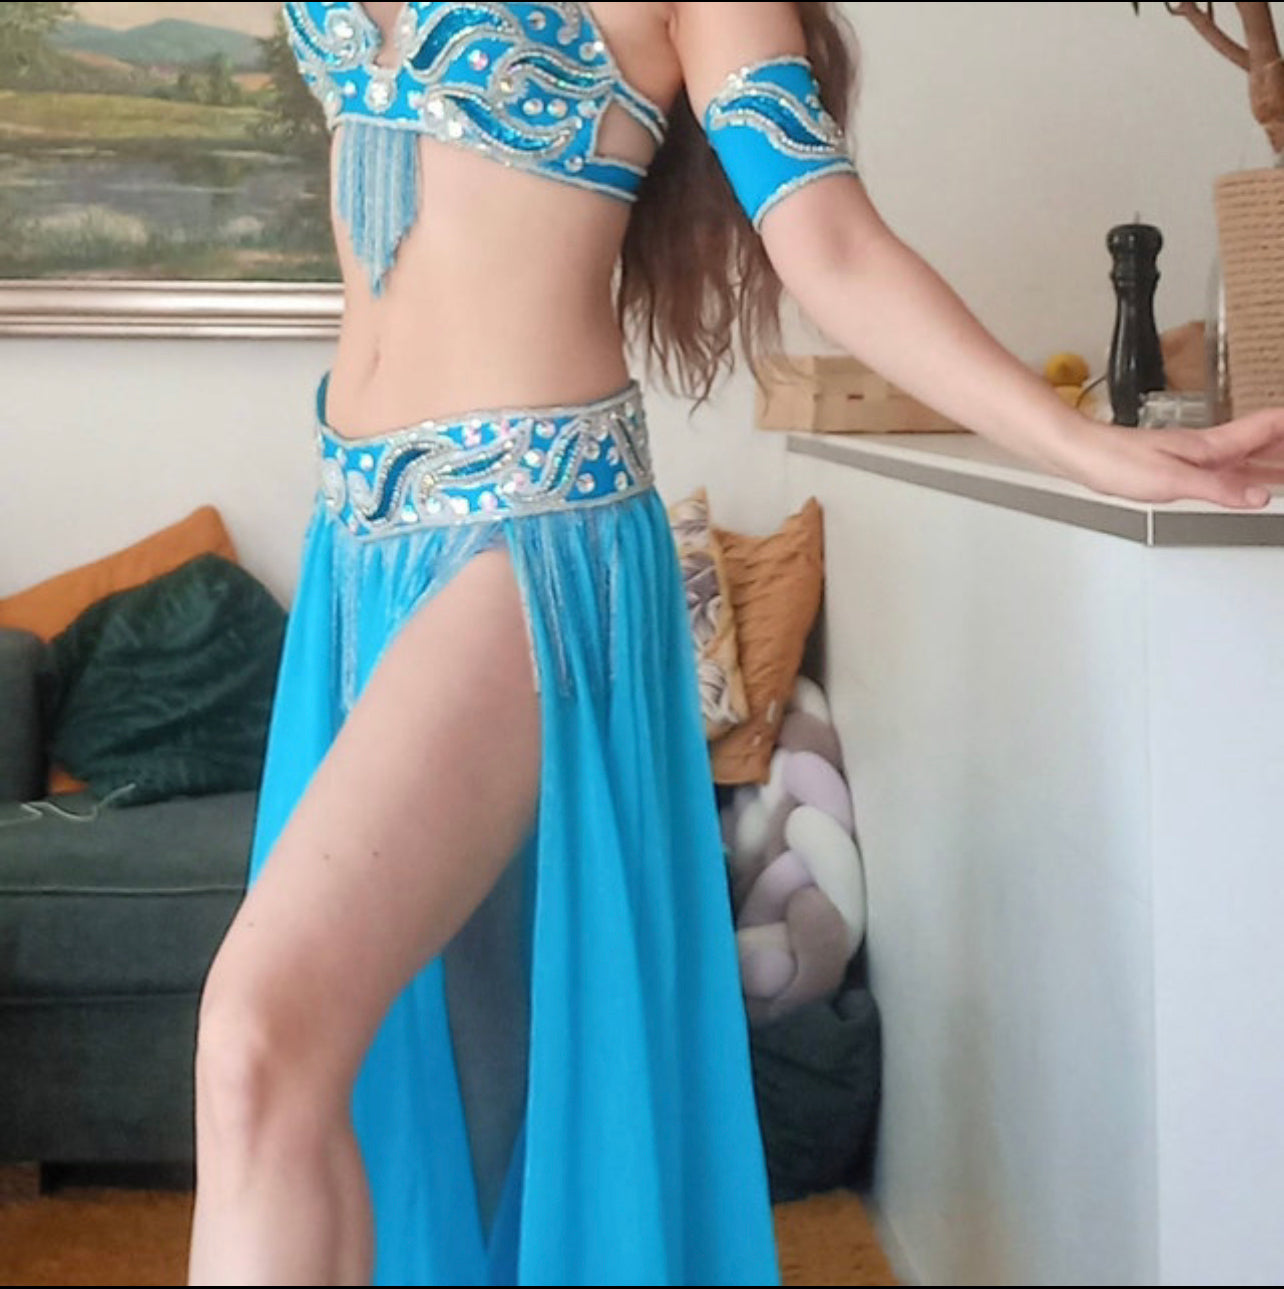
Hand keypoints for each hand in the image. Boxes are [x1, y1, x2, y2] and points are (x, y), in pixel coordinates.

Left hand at [1054, 408, 1283, 509]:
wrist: (1080, 456)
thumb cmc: (1116, 461)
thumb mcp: (1172, 481)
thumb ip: (1218, 488)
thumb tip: (1259, 497)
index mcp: (1212, 446)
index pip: (1270, 428)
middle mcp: (1207, 449)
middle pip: (1265, 444)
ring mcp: (1193, 459)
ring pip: (1247, 459)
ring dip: (1275, 464)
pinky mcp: (1177, 469)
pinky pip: (1225, 471)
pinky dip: (1246, 478)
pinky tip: (1248, 485)